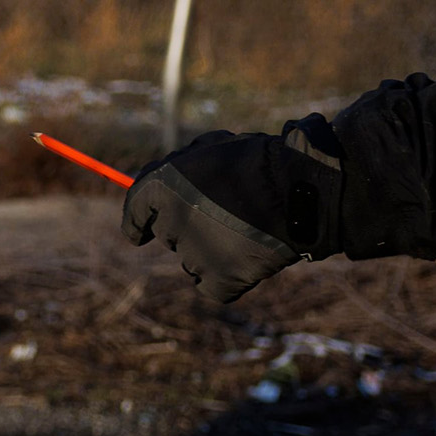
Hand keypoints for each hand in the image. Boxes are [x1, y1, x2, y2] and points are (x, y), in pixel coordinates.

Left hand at [122, 122, 341, 303]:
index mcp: (160, 186)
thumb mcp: (209, 148)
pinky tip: (246, 264)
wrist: (301, 188)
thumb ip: (174, 169)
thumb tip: (151, 187)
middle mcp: (169, 221)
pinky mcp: (221, 279)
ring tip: (244, 234)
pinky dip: (226, 280)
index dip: (137, 223)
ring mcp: (194, 253)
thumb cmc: (257, 162)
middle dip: (189, 227)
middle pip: (169, 235)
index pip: (134, 212)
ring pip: (191, 261)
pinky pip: (212, 286)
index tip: (140, 233)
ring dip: (209, 252)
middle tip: (224, 216)